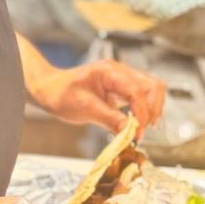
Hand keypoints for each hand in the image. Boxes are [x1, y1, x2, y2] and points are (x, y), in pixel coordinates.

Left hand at [29, 59, 165, 134]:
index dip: (141, 112)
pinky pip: (143, 94)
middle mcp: (119, 71)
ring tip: (145, 126)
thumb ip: (109, 119)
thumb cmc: (62, 95)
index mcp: (109, 72)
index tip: (138, 132)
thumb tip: (130, 131)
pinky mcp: (122, 87)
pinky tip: (140, 121)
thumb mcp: (84, 109)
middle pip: (152, 85)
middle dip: (153, 108)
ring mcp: (122, 77)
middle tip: (145, 129)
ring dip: (153, 107)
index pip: (136, 90)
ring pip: (151, 88)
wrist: (51, 89)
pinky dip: (146, 107)